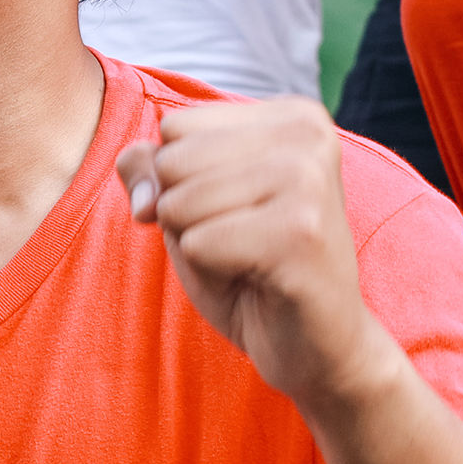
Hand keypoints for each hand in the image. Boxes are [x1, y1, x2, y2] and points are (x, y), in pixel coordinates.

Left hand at [117, 97, 403, 416]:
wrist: (321, 348)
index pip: (174, 127)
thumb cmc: (252, 270)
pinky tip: (260, 282)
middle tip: (242, 244)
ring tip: (250, 261)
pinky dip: (211, 273)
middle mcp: (307, 133)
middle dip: (185, 215)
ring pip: (181, 203)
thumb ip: (149, 169)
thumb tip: (141, 187)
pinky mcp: (301, 233)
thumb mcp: (190, 206)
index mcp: (291, 115)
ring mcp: (309, 180)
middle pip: (172, 161)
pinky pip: (198, 244)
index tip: (235, 212)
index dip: (180, 181)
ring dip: (199, 247)